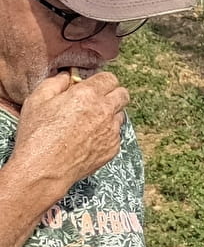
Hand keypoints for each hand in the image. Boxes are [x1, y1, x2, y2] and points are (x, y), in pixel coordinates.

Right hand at [10, 71, 128, 190]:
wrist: (44, 169)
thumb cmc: (37, 134)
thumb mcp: (37, 100)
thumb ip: (56, 82)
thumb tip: (68, 77)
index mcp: (88, 95)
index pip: (110, 78)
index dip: (100, 81)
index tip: (91, 86)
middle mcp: (105, 111)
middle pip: (123, 94)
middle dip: (112, 94)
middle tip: (96, 101)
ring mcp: (111, 131)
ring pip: (120, 115)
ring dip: (109, 115)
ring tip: (88, 122)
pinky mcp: (113, 148)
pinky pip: (115, 135)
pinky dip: (106, 134)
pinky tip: (87, 139)